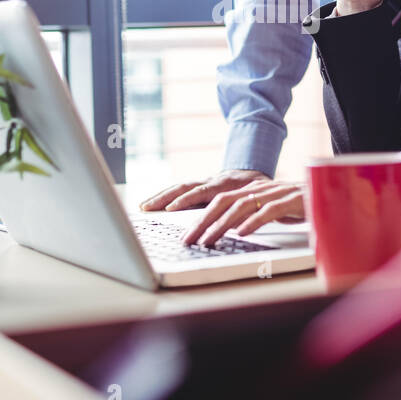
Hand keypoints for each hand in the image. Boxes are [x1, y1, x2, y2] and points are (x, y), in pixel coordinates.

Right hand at [139, 169, 267, 211]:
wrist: (256, 173)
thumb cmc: (257, 190)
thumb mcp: (256, 200)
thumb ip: (244, 212)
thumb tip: (233, 226)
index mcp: (225, 184)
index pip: (202, 192)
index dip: (186, 200)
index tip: (171, 209)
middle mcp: (211, 181)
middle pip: (184, 187)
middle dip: (164, 198)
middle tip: (147, 208)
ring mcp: (203, 182)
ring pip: (178, 187)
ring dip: (160, 196)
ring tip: (143, 206)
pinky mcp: (199, 186)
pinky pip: (179, 189)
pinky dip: (165, 196)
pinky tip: (152, 204)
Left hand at [182, 180, 305, 247]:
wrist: (332, 193)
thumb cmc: (301, 205)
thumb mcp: (272, 211)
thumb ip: (253, 215)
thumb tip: (233, 230)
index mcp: (253, 190)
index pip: (219, 201)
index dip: (200, 215)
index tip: (186, 233)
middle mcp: (260, 188)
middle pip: (223, 202)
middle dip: (202, 221)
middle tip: (188, 240)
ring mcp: (276, 192)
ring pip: (241, 206)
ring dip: (222, 224)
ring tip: (208, 240)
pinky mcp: (293, 200)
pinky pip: (269, 210)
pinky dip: (254, 221)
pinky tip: (242, 232)